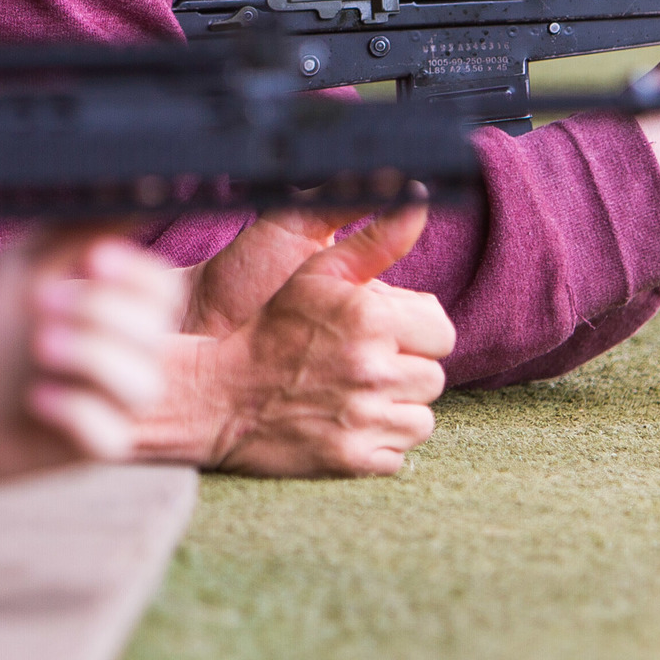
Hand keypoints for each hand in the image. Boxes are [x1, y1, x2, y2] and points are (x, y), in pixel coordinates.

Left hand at [0, 232, 191, 477]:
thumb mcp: (21, 263)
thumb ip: (80, 230)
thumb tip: (136, 195)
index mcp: (110, 308)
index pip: (162, 292)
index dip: (138, 275)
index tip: (93, 259)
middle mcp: (116, 355)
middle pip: (156, 334)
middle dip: (104, 311)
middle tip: (43, 301)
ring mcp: (103, 401)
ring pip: (144, 387)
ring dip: (96, 358)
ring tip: (41, 346)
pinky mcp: (83, 445)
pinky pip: (111, 436)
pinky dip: (80, 412)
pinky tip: (38, 397)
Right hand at [151, 205, 453, 476]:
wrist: (218, 396)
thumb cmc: (270, 327)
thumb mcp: (316, 273)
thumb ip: (375, 240)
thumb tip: (419, 199)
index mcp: (371, 319)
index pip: (441, 332)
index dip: (414, 332)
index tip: (383, 334)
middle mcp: (373, 369)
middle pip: (433, 377)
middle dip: (404, 370)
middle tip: (361, 365)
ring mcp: (364, 419)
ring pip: (421, 419)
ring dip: (395, 409)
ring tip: (354, 394)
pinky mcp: (353, 460)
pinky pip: (398, 456)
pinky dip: (378, 444)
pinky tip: (344, 423)